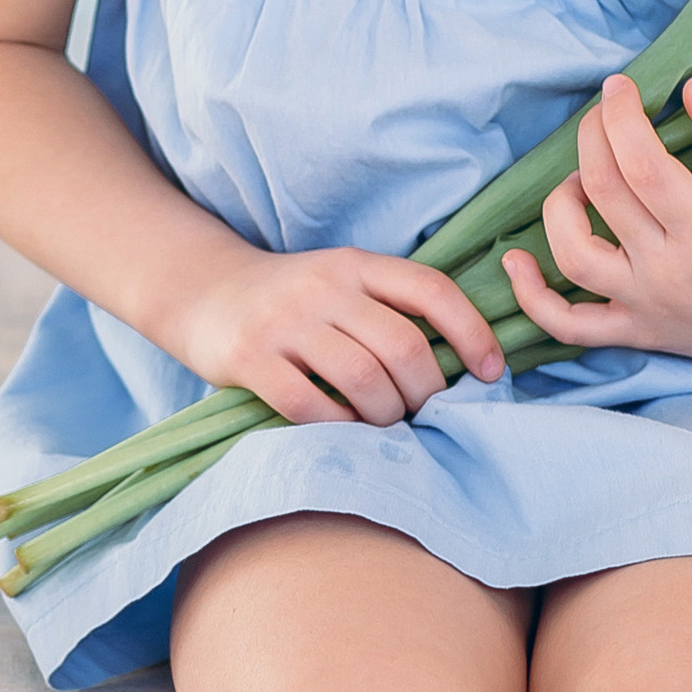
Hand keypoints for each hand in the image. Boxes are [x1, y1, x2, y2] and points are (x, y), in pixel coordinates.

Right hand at [171, 241, 508, 426]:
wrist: (201, 292)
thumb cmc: (291, 301)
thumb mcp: (341, 282)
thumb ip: (389, 308)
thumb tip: (460, 364)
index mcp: (355, 264)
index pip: (431, 290)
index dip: (472, 332)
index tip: (489, 373)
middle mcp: (323, 287)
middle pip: (403, 346)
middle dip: (425, 392)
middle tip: (420, 411)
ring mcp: (284, 322)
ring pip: (363, 379)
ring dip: (386, 415)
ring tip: (383, 422)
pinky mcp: (249, 358)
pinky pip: (309, 405)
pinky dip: (337, 426)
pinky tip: (341, 427)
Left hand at [502, 73, 691, 380]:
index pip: (643, 166)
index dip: (622, 118)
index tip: (620, 85)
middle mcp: (669, 277)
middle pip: (602, 194)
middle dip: (594, 137)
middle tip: (606, 110)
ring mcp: (646, 309)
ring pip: (572, 256)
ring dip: (560, 204)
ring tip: (583, 178)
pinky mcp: (636, 332)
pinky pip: (567, 326)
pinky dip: (531, 298)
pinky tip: (516, 261)